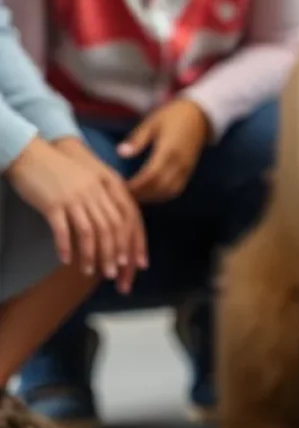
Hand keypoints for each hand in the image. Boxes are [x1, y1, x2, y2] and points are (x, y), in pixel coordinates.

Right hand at [6, 136, 145, 292]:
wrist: (33, 154)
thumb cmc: (65, 170)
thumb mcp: (93, 180)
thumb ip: (107, 199)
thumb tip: (118, 228)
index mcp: (110, 185)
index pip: (129, 218)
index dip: (134, 242)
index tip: (136, 265)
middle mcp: (96, 191)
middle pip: (112, 228)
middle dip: (114, 254)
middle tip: (112, 274)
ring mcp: (75, 196)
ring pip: (89, 232)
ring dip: (92, 255)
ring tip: (90, 271)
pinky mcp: (52, 202)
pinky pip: (63, 230)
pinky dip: (65, 247)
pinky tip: (66, 261)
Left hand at [119, 99, 209, 203]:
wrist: (199, 115)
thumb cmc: (172, 116)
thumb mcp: (152, 122)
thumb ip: (137, 139)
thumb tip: (120, 153)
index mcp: (169, 149)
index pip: (152, 174)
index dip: (136, 185)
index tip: (121, 187)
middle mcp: (179, 162)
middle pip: (159, 187)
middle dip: (141, 194)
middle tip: (123, 195)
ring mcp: (186, 168)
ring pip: (168, 191)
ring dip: (151, 197)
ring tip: (134, 197)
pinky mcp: (188, 171)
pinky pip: (175, 189)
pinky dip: (161, 196)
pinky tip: (149, 195)